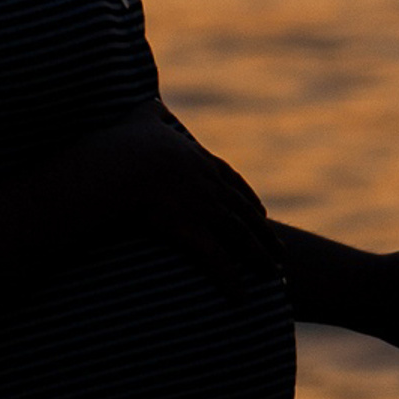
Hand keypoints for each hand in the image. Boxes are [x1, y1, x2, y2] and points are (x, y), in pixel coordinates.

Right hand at [73, 100, 278, 287]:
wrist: (119, 163)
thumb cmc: (124, 142)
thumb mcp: (142, 118)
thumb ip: (152, 112)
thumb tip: (153, 101)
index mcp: (199, 161)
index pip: (232, 182)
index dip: (247, 197)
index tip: (261, 211)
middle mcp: (210, 185)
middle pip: (245, 212)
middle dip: (263, 232)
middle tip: (279, 249)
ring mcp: (204, 208)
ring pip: (240, 237)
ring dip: (258, 257)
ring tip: (273, 273)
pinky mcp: (193, 231)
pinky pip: (217, 260)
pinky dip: (231, 280)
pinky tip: (242, 297)